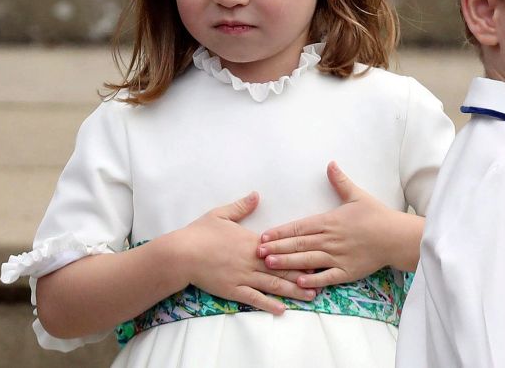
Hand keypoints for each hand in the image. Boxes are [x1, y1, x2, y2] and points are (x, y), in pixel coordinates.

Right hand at [175, 192, 316, 314]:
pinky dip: (269, 304)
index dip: (299, 252)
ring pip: (273, 285)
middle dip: (304, 274)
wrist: (181, 254)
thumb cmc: (200, 232)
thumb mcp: (221, 214)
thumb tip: (256, 195)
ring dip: (293, 291)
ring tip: (311, 295)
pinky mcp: (232, 290)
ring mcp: (243, 277)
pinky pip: (254, 299)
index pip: (281, 248)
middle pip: (282, 268)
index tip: (317, 253)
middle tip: (324, 278)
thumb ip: (242, 206)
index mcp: (252, 242)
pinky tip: (282, 310)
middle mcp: (252, 260)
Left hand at [257, 162, 421, 287]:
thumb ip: (340, 181)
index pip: (300, 227)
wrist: (395, 236)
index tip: (264, 235)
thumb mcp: (357, 195)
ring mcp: (338, 257)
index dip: (280, 231)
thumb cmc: (376, 215)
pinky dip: (313, 280)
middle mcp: (330, 239)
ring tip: (270, 264)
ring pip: (308, 260)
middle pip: (299, 244)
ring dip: (288, 262)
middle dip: (277, 247)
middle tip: (257, 252)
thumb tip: (330, 163)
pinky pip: (327, 277)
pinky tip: (299, 281)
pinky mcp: (347, 271)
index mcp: (330, 221)